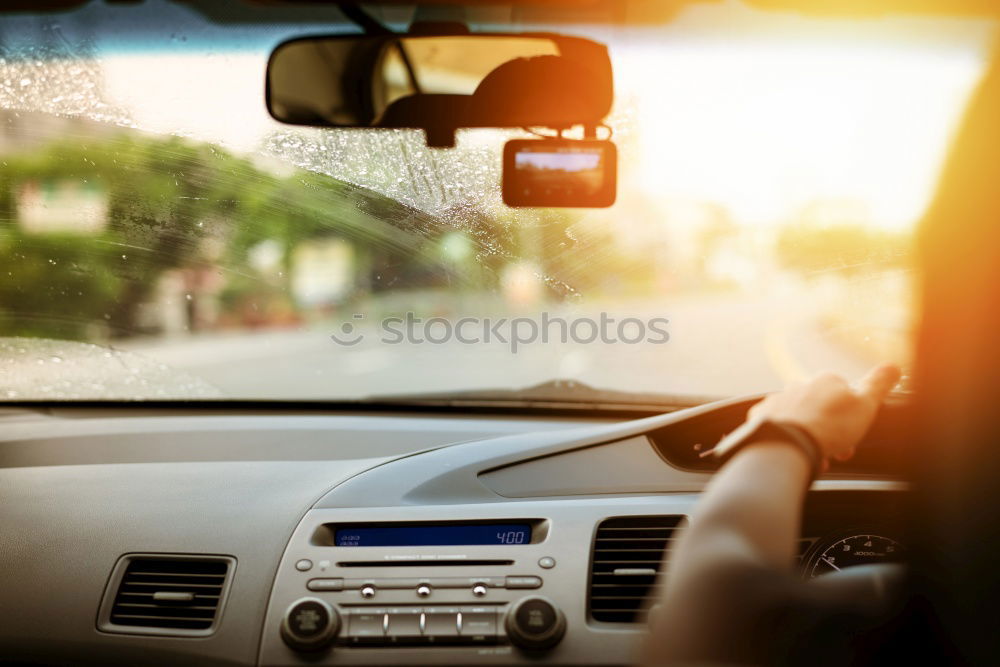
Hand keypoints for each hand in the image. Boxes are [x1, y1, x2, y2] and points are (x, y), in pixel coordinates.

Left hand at [747, 364, 900, 462]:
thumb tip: (893, 367)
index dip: (853, 417)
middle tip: (837, 451)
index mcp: (826, 381)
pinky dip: (788, 440)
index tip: (854, 433)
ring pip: (800, 419)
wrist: (788, 442)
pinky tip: (795, 452)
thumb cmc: (829, 426)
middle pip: (822, 409)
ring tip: (816, 457)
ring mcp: (779, 400)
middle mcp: (800, 385)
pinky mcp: (761, 416)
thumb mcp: (866, 404)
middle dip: (832, 430)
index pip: (844, 394)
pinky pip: (778, 427)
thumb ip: (879, 384)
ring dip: (810, 437)